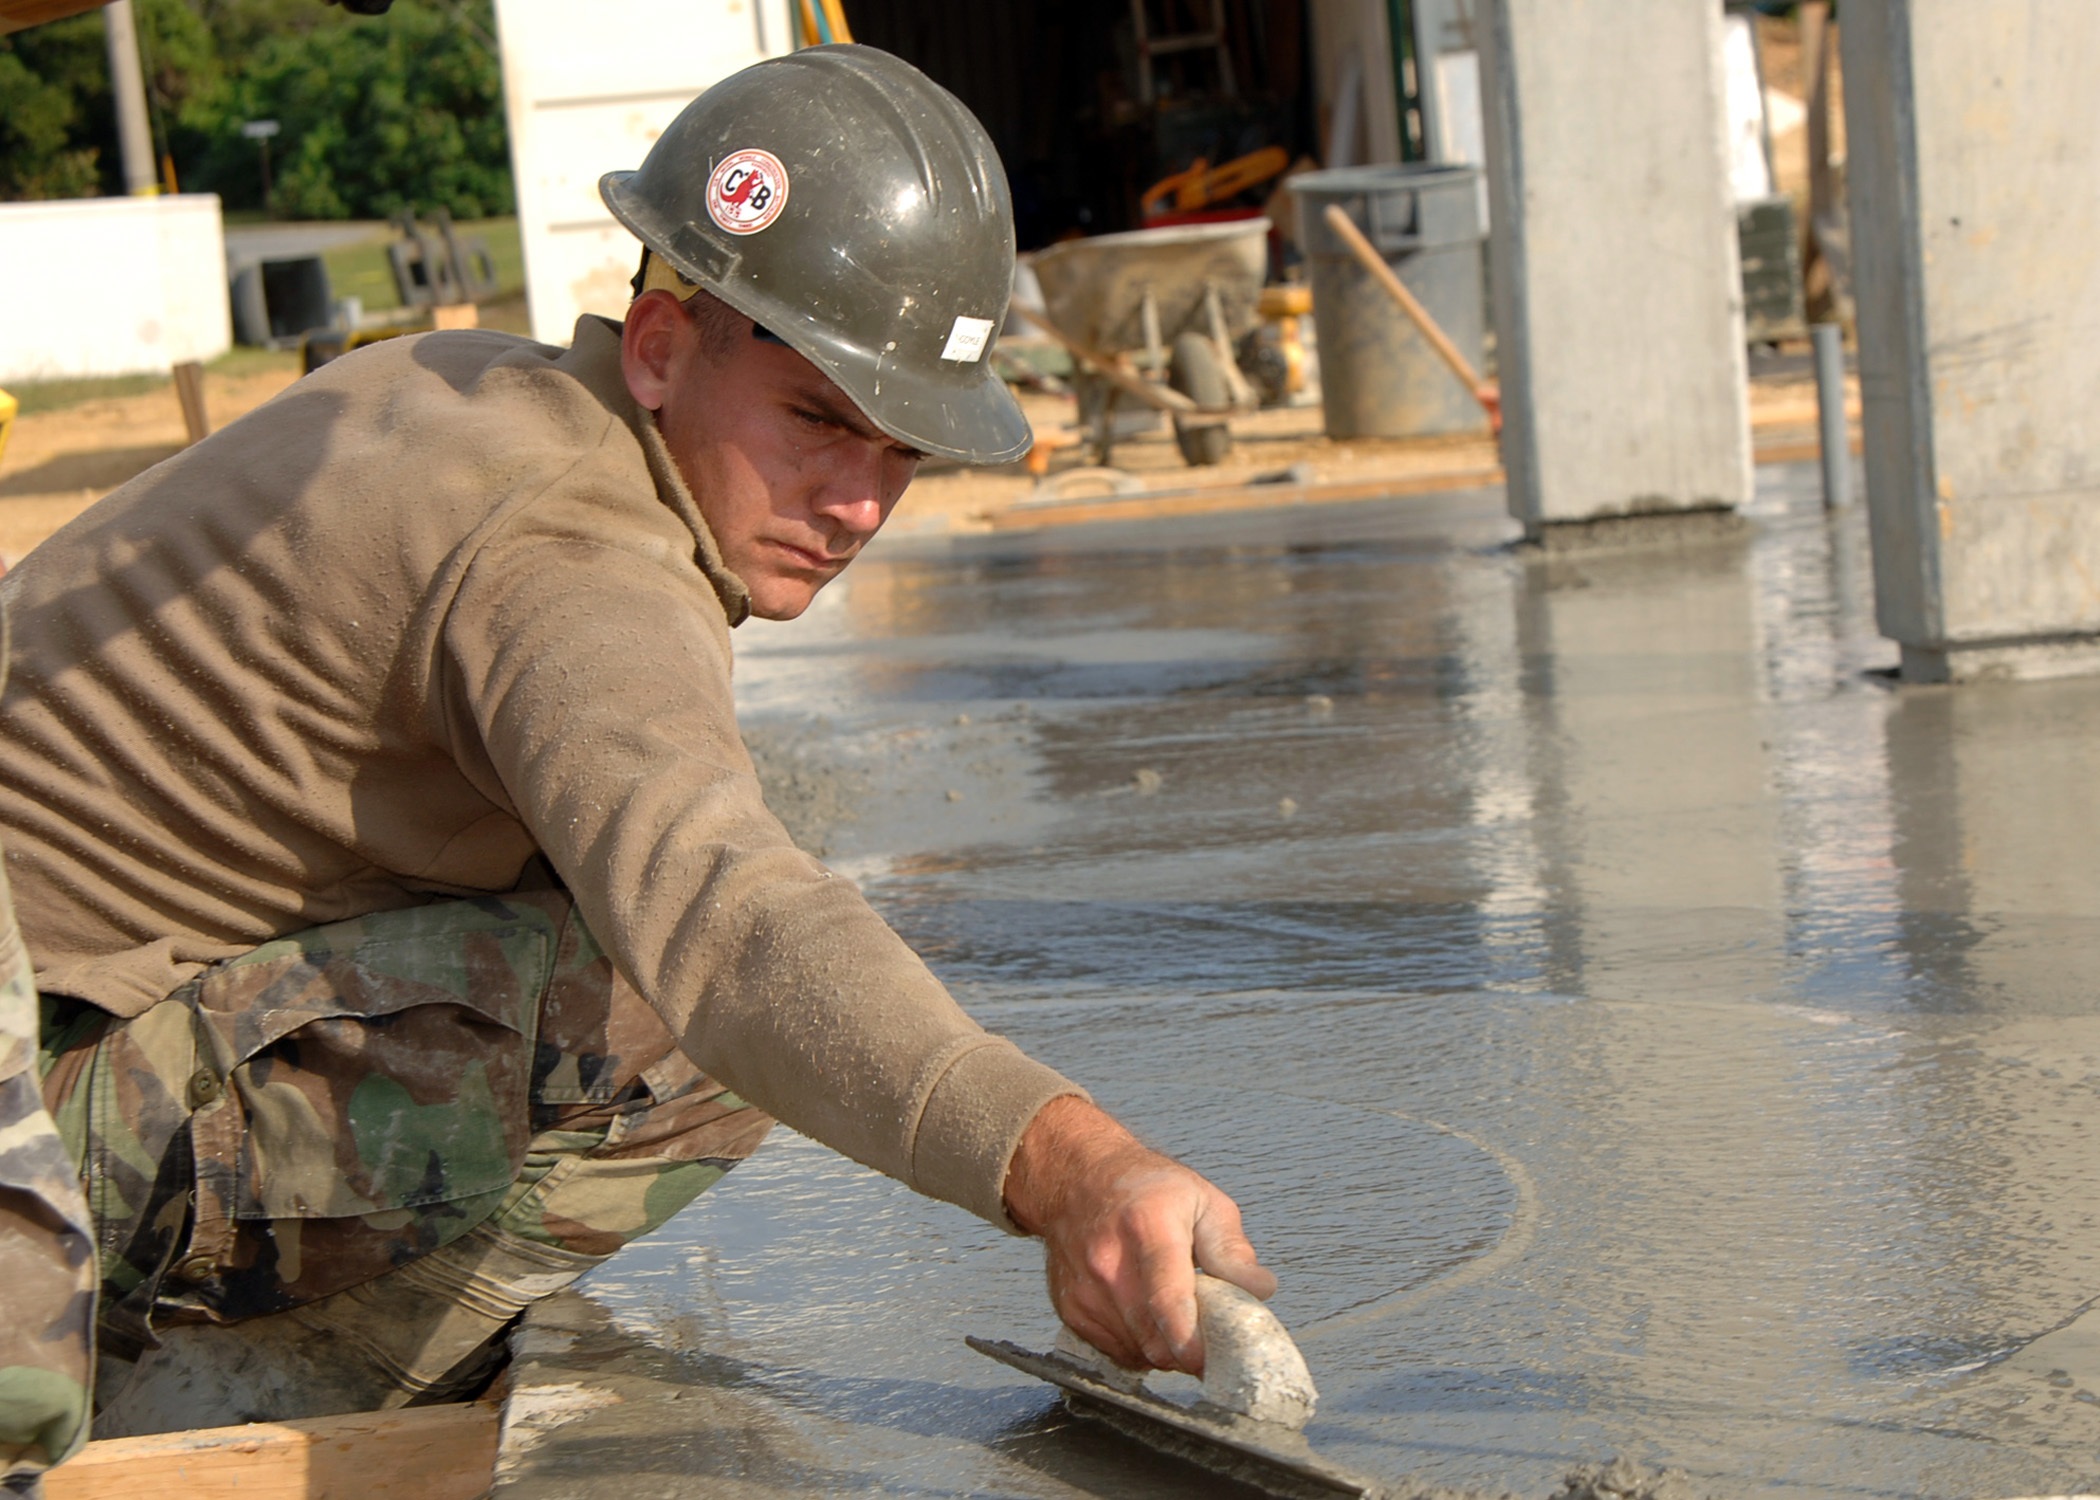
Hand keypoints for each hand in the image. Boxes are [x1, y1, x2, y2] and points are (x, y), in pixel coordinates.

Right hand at [1002, 1095, 1274, 1376]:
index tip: (1211, 1361)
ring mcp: (1086, 1290)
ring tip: (1176, 1315)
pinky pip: (1118, 1352)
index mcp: (1147, 1226)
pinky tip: (1148, 1316)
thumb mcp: (1202, 1200)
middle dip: (1190, 1351)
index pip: (1167, 1298)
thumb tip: (1259, 1290)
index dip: (1191, 1339)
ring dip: (1166, 1350)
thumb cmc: (1146, 1187)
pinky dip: (1141, 1347)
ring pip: (1139, 1352)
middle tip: (1210, 1336)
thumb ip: (1231, 1248)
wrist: (1077, 1178)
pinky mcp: (1071, 1310)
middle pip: (1154, 1338)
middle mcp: (1109, 1262)